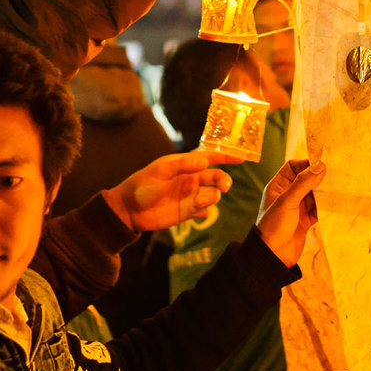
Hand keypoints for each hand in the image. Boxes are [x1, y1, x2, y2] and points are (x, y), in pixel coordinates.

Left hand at [103, 151, 234, 231]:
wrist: (129, 210)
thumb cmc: (142, 185)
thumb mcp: (160, 171)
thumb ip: (182, 165)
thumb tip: (205, 161)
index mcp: (185, 165)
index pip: (210, 158)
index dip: (226, 157)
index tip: (241, 157)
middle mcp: (191, 179)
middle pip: (217, 177)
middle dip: (224, 180)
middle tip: (223, 186)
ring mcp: (191, 196)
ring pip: (213, 195)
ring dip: (211, 197)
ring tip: (197, 201)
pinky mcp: (188, 212)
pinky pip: (205, 211)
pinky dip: (205, 211)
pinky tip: (194, 213)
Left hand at [256, 158, 324, 267]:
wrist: (272, 256)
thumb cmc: (273, 226)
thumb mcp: (287, 201)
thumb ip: (303, 183)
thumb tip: (320, 165)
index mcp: (278, 186)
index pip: (293, 167)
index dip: (306, 164)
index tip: (323, 163)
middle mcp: (288, 195)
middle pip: (306, 180)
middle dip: (319, 178)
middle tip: (335, 174)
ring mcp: (297, 208)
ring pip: (314, 194)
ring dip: (324, 193)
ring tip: (337, 188)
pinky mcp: (305, 221)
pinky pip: (318, 209)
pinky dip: (326, 206)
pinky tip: (334, 204)